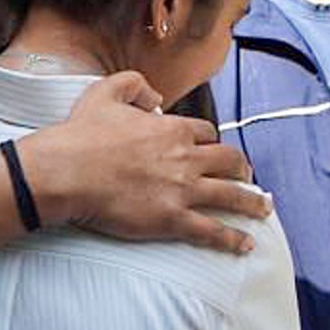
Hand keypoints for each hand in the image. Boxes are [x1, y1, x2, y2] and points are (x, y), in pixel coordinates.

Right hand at [23, 71, 271, 254]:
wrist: (67, 172)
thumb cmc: (81, 135)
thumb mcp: (106, 92)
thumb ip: (134, 84)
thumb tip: (155, 95)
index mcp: (171, 130)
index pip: (206, 133)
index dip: (211, 141)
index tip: (213, 148)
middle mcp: (185, 158)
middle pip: (229, 161)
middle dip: (242, 168)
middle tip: (246, 175)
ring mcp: (182, 190)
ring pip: (231, 196)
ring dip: (251, 203)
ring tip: (263, 208)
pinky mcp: (173, 219)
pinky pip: (213, 230)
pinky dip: (233, 239)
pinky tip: (246, 244)